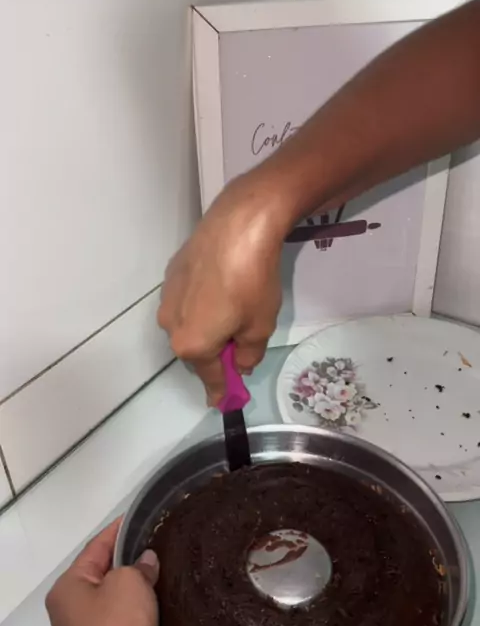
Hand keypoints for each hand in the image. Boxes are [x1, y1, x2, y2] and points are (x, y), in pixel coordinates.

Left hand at [46, 519, 162, 625]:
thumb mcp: (129, 582)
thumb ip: (137, 565)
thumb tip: (145, 563)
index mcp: (66, 589)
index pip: (94, 547)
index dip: (118, 530)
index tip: (140, 517)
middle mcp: (69, 611)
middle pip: (101, 574)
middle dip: (128, 559)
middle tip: (157, 542)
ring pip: (113, 599)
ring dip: (136, 586)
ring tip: (163, 568)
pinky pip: (123, 621)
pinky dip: (139, 609)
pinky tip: (159, 602)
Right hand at [158, 175, 286, 405]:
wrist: (239, 224)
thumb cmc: (252, 282)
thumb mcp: (260, 327)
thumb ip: (248, 353)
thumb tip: (238, 362)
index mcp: (191, 345)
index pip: (209, 376)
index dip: (220, 389)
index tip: (222, 401)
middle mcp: (169, 325)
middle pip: (195, 349)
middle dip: (214, 354)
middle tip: (238, 349)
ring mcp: (167, 297)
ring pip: (189, 323)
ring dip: (207, 326)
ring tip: (233, 312)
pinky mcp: (172, 272)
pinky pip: (187, 300)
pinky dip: (202, 304)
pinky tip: (222, 290)